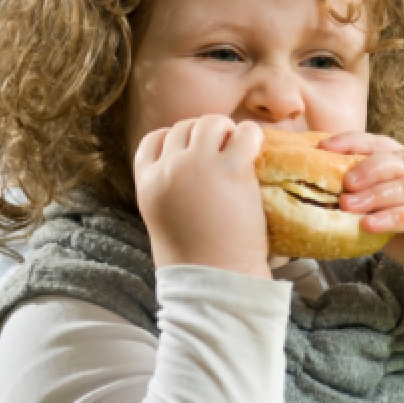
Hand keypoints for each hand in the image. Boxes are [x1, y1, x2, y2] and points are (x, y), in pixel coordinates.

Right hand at [133, 115, 269, 279]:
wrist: (215, 280)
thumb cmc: (196, 261)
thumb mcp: (165, 220)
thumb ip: (171, 192)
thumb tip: (193, 170)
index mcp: (146, 183)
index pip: (155, 140)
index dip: (178, 139)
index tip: (196, 151)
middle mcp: (167, 170)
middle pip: (185, 127)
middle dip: (206, 134)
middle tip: (225, 153)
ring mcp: (196, 165)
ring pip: (211, 122)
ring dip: (228, 131)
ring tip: (241, 151)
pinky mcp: (229, 169)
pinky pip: (243, 133)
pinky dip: (252, 136)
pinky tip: (257, 150)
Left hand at [321, 132, 403, 304]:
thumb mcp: (389, 218)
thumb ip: (365, 207)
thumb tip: (322, 206)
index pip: (381, 144)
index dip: (353, 142)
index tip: (323, 148)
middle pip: (396, 159)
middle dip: (366, 167)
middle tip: (342, 182)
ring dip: (374, 195)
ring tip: (347, 205)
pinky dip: (391, 218)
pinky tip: (369, 225)